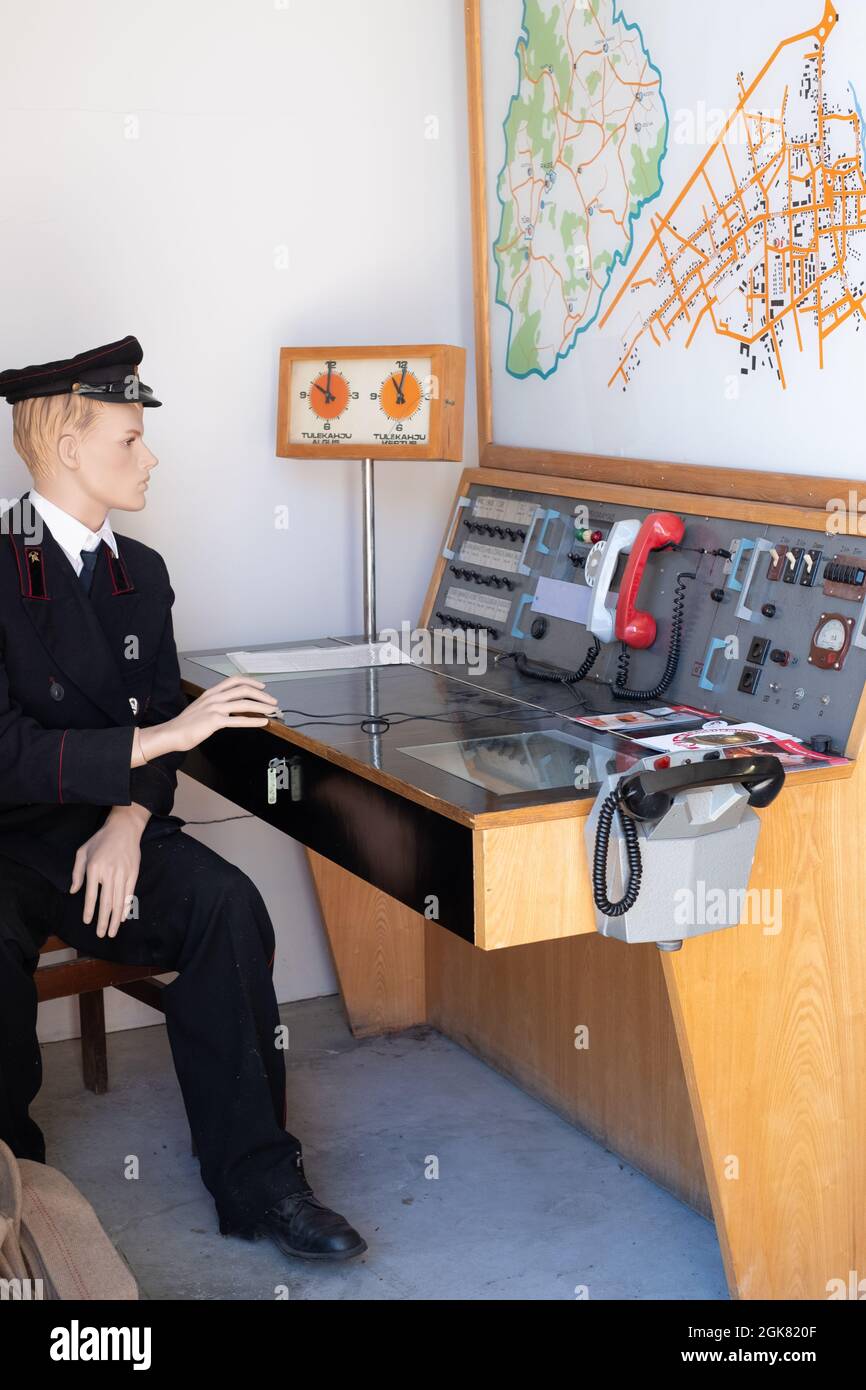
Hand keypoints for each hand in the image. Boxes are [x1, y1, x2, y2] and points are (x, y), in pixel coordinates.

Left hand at [70, 805, 147, 938]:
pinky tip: (122, 917)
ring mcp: (123, 873)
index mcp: (94, 868)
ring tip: (112, 932)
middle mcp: (109, 873)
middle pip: (106, 902)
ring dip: (115, 919)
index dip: (89, 910)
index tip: (87, 922)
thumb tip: (73, 891)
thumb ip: (77, 873)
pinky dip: (126, 907)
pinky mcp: (133, 873)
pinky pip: (129, 894)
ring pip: (119, 901)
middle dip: (103, 921)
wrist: (124, 828)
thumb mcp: (82, 852)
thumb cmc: (100, 840)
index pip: (91, 895)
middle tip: (101, 935)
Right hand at [135, 677, 277, 761]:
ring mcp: (215, 708)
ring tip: (272, 710)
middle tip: (272, 700)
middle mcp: (214, 697)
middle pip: (243, 689)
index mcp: (211, 692)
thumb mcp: (202, 707)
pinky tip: (263, 722)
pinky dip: (254, 720)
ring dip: (262, 706)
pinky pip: (239, 720)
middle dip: (261, 694)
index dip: (251, 681)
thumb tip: (231, 708)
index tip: (262, 686)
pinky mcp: (215, 721)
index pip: (234, 680)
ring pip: (244, 703)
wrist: (172, 733)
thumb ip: (216, 704)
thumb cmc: (186, 724)